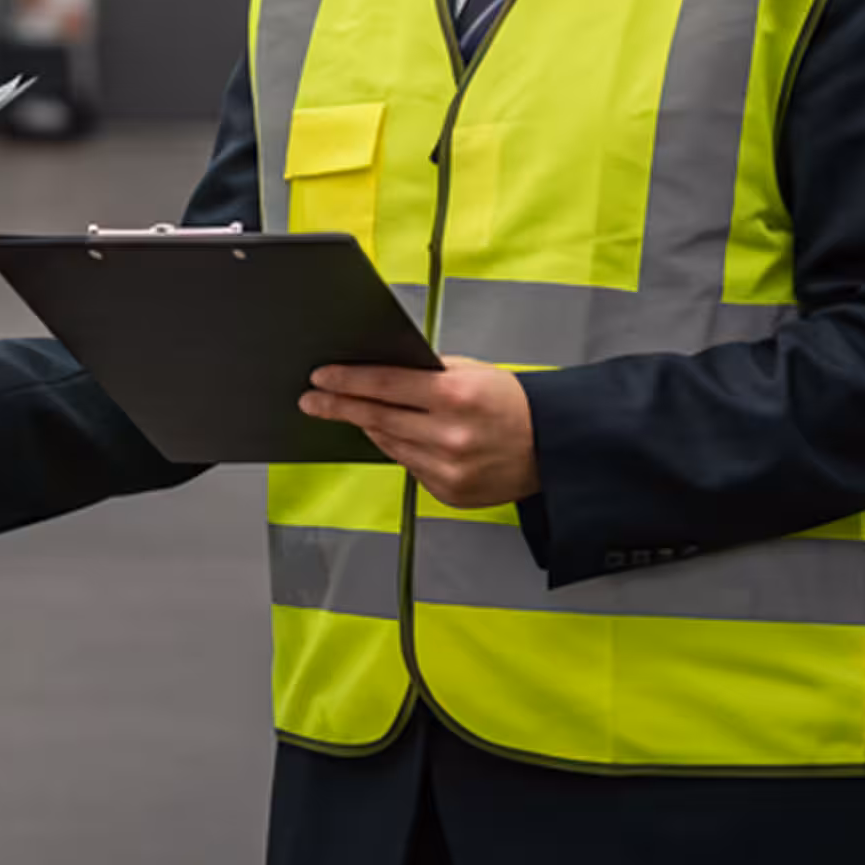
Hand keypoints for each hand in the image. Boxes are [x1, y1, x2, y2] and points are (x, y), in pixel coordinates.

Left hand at [298, 356, 540, 510]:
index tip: (320, 378)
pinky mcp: (449, 492)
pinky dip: (402, 449)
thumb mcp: (473, 372)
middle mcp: (450, 435)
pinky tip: (407, 438)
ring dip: (370, 428)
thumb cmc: (513, 404)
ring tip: (359, 414)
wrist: (552, 448)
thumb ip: (427, 373)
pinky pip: (409, 467)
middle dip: (338, 407)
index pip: (384, 384)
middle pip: (376, 418)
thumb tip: (379, 372)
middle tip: (312, 401)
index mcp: (456, 396)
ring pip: (389, 444)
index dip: (346, 381)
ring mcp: (448, 468)